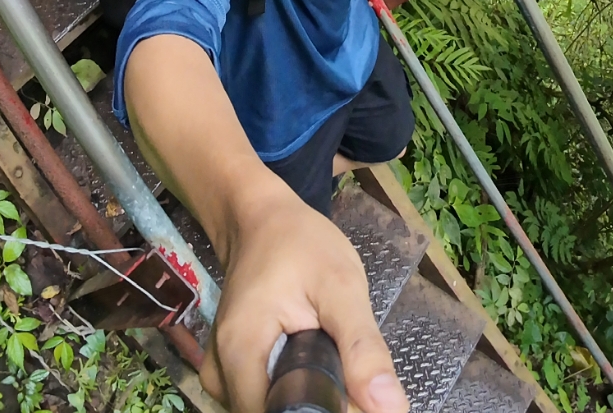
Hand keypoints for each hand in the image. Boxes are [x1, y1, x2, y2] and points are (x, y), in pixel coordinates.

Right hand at [201, 185, 408, 412]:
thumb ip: (363, 348)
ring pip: (270, 410)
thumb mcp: (341, 285)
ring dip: (306, 398)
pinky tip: (311, 361)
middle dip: (317, 404)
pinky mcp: (229, 371)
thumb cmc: (300, 244)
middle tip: (345, 367)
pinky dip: (292, 390)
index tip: (351, 392)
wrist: (261, 219)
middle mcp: (220, 373)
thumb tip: (392, 410)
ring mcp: (221, 374)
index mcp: (241, 354)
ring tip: (330, 357)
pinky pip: (264, 399)